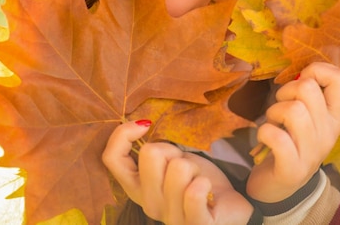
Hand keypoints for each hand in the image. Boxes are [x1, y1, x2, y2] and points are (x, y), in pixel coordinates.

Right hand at [102, 122, 253, 224]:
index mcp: (138, 188)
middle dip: (174, 151)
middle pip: (150, 154)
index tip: (146, 125)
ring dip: (195, 168)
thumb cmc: (196, 180)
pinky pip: (193, 194)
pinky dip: (203, 183)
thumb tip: (142, 124)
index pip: (111, 158)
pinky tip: (208, 190)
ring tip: (198, 180)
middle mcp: (149, 205)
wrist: (227, 206)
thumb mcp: (172, 159)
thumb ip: (154, 150)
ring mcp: (172, 219)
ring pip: (177, 169)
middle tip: (186, 167)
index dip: (123, 134)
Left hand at [246, 62, 339, 202]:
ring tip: (273, 124)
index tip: (301, 80)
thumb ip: (307, 94)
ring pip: (293, 110)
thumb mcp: (306, 116)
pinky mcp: (293, 169)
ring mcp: (313, 153)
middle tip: (280, 108)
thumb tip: (301, 71)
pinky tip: (265, 138)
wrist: (280, 188)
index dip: (317, 69)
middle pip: (308, 89)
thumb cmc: (290, 142)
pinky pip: (278, 138)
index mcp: (335, 116)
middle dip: (285, 91)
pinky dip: (265, 132)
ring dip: (274, 112)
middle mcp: (329, 133)